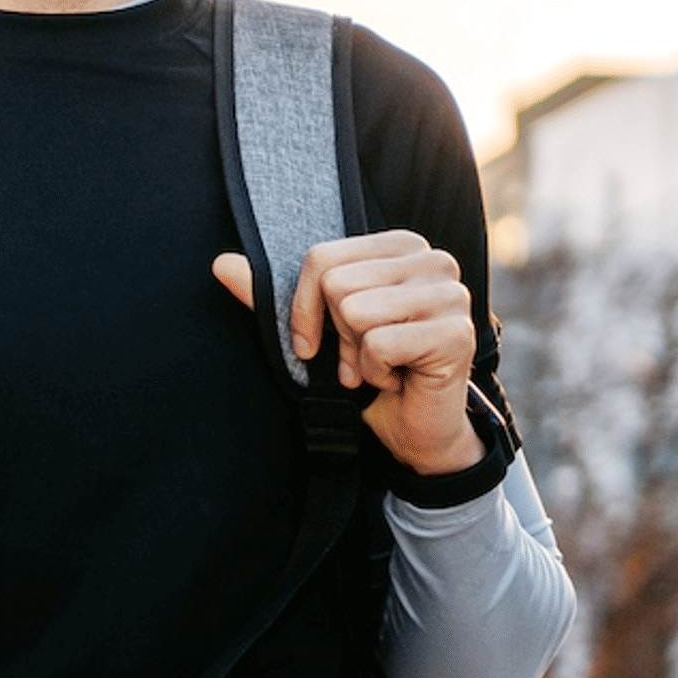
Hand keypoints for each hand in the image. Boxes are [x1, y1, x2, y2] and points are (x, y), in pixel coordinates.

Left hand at [213, 230, 482, 473]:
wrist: (413, 430)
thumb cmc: (367, 373)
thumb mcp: (316, 331)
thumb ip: (272, 297)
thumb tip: (221, 264)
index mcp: (401, 247)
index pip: (322, 259)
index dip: (304, 309)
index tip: (314, 343)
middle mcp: (433, 260)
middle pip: (337, 284)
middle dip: (337, 334)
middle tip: (360, 358)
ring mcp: (450, 294)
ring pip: (356, 311)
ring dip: (357, 355)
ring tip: (379, 367)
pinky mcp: (456, 332)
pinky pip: (379, 344)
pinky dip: (376, 374)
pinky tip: (398, 379)